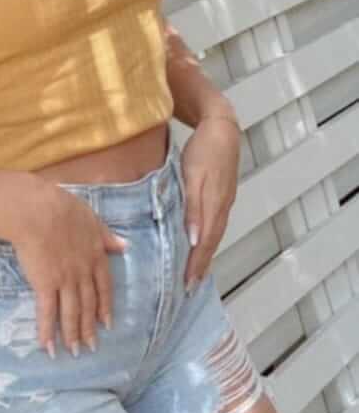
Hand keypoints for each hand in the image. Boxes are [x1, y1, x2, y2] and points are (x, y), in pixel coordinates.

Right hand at [10, 186, 127, 357]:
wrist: (38, 211)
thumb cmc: (63, 208)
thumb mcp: (93, 220)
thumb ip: (108, 237)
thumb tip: (126, 246)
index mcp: (96, 256)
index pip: (104, 287)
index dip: (105, 307)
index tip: (108, 323)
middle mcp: (84, 273)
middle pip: (89, 305)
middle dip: (90, 328)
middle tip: (91, 347)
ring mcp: (65, 281)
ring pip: (71, 313)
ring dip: (73, 334)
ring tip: (74, 352)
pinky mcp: (45, 284)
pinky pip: (47, 312)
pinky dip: (48, 331)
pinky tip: (48, 346)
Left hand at [180, 117, 240, 291]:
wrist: (221, 125)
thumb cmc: (204, 148)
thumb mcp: (193, 175)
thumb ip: (192, 206)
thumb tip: (194, 238)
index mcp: (214, 204)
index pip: (205, 242)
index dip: (196, 264)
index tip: (188, 284)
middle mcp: (222, 206)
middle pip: (212, 242)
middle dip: (201, 265)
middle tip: (190, 287)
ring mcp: (225, 200)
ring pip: (215, 233)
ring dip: (206, 254)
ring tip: (196, 272)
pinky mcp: (223, 194)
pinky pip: (216, 223)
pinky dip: (209, 238)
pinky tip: (202, 242)